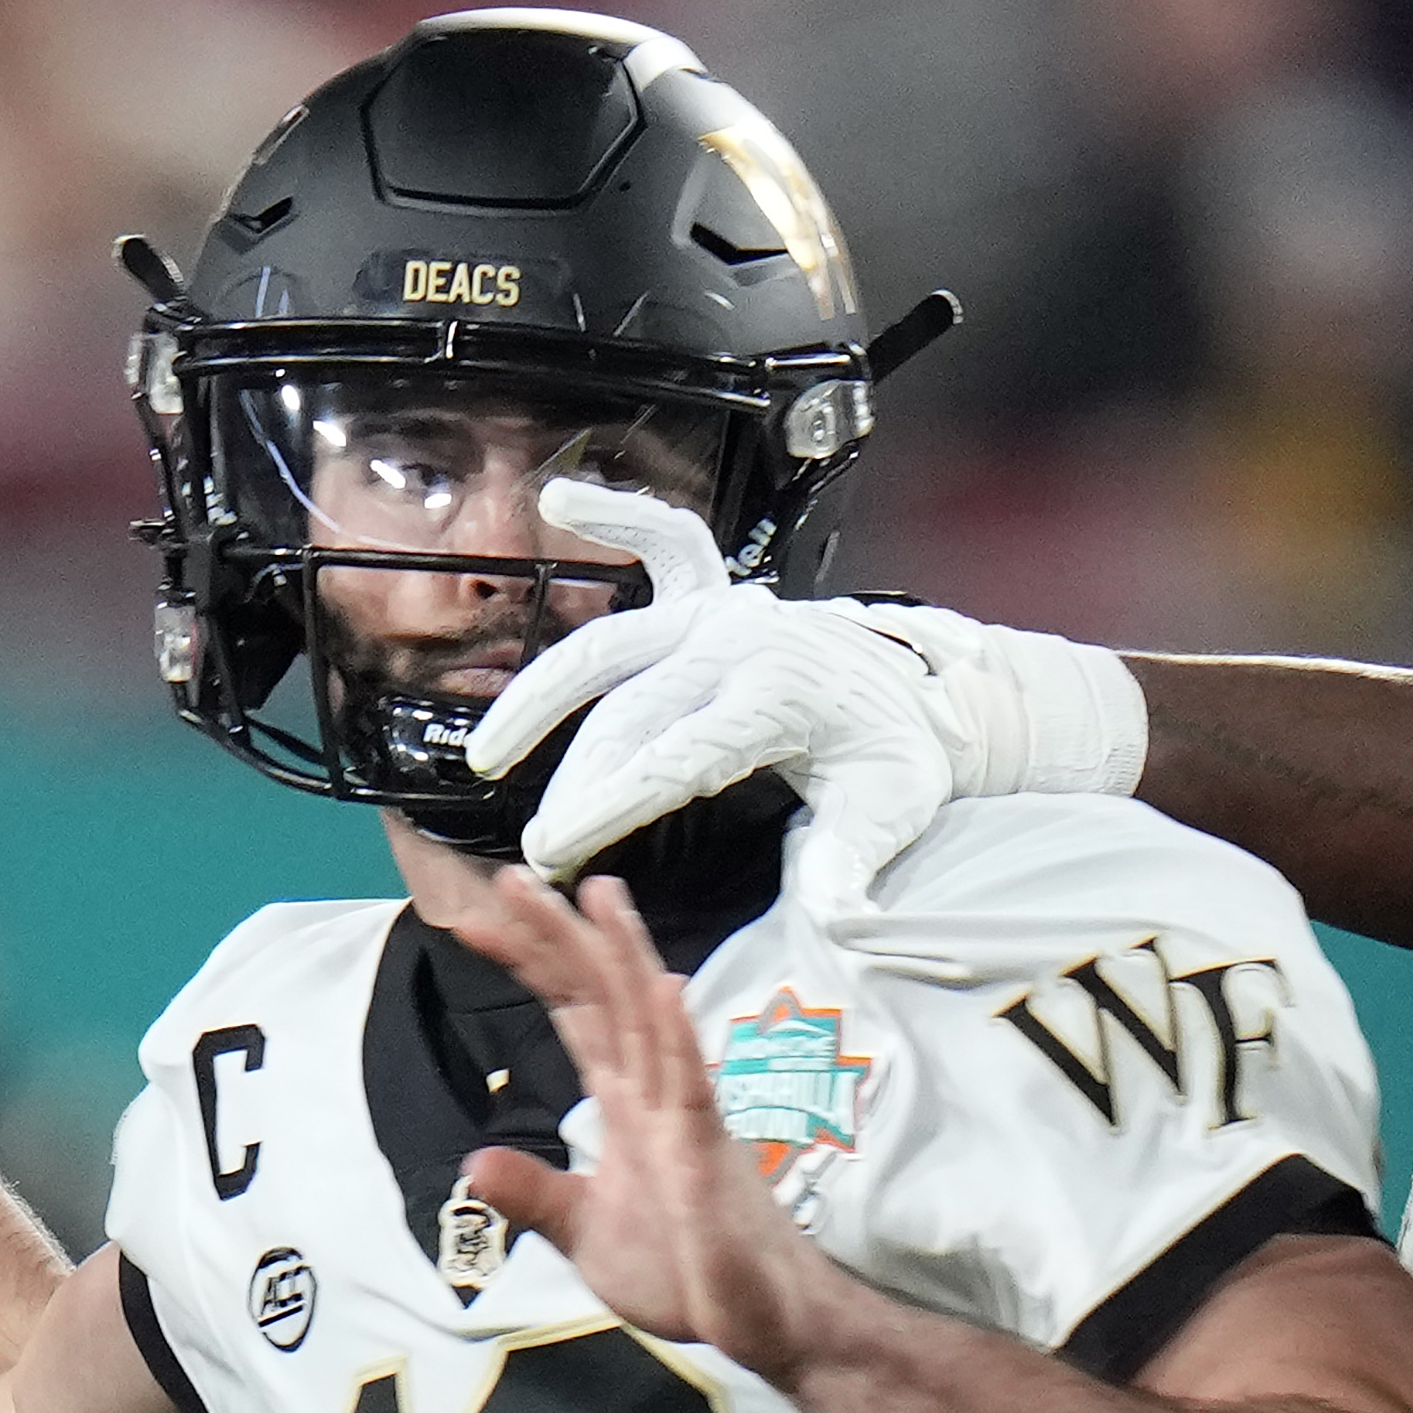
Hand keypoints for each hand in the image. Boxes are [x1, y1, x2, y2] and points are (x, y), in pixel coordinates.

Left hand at [443, 869, 850, 1384]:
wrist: (762, 1321)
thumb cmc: (686, 1272)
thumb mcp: (586, 1234)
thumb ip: (535, 1195)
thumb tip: (473, 1161)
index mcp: (624, 1104)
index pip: (571, 1015)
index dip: (529, 965)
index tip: (475, 918)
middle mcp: (653, 1092)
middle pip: (600, 997)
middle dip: (556, 939)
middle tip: (509, 877)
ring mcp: (685, 1116)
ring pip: (648, 1020)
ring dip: (621, 955)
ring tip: (596, 891)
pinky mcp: (709, 1153)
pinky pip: (693, 1083)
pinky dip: (675, 1033)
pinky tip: (660, 985)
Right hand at [467, 480, 1143, 894]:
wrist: (920, 693)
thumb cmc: (896, 755)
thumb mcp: (889, 812)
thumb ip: (851, 862)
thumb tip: (839, 915)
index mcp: (777, 695)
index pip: (674, 758)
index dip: (608, 805)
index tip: (561, 848)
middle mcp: (739, 643)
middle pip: (629, 717)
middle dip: (575, 784)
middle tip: (539, 847)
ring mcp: (723, 612)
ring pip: (611, 645)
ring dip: (543, 695)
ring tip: (491, 753)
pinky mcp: (717, 594)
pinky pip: (664, 539)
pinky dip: (617, 513)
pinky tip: (565, 497)